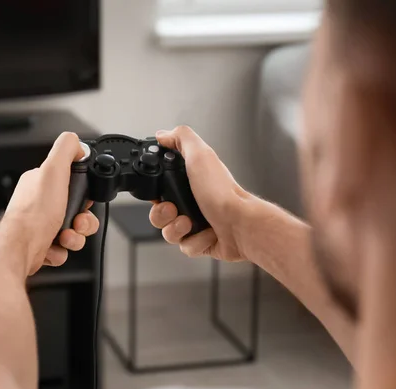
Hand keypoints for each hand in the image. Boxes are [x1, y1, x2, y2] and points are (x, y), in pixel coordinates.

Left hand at [0, 132, 99, 274]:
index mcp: (40, 183)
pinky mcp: (41, 245)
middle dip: (82, 220)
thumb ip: (66, 149)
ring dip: (74, 237)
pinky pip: (63, 248)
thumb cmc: (33, 215)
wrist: (21, 249)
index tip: (83, 199)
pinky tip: (53, 246)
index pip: (71, 183)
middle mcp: (39, 203)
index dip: (83, 193)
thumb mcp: (53, 170)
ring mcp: (39, 225)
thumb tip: (76, 142)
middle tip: (76, 222)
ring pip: (72, 231)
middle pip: (76, 211)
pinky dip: (61, 250)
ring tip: (64, 236)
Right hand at [150, 126, 253, 261]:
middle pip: (159, 214)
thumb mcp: (199, 155)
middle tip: (173, 209)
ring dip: (176, 229)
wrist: (240, 225)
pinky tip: (207, 233)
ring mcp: (197, 223)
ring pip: (169, 233)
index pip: (159, 190)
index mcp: (191, 182)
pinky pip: (186, 246)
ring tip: (190, 223)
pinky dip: (195, 241)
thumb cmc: (223, 193)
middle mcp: (194, 202)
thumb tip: (163, 134)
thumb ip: (180, 139)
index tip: (159, 195)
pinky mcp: (203, 242)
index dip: (155, 194)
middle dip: (162, 214)